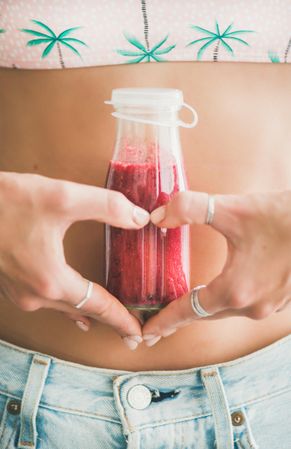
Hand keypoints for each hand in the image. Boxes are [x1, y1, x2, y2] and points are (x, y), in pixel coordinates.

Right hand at [0, 172, 148, 348]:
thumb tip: (139, 217)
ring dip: (88, 312)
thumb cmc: (6, 202)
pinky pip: (46, 302)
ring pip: (62, 308)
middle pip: (82, 312)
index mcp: (51, 280)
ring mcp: (19, 293)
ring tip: (107, 319)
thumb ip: (107, 206)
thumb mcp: (62, 197)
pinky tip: (72, 307)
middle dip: (109, 321)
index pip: (97, 306)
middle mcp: (34, 295)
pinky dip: (66, 304)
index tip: (138, 334)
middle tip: (131, 332)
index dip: (121, 319)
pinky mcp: (10, 284)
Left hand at [142, 190, 290, 344]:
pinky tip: (224, 290)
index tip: (146, 334)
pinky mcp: (284, 298)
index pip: (188, 311)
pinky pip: (248, 305)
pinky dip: (229, 300)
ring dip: (206, 307)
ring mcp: (272, 305)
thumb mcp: (232, 208)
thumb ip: (189, 208)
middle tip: (160, 322)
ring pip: (228, 310)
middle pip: (207, 314)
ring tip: (188, 303)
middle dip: (182, 317)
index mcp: (235, 290)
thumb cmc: (282, 216)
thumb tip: (158, 217)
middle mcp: (253, 306)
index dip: (164, 322)